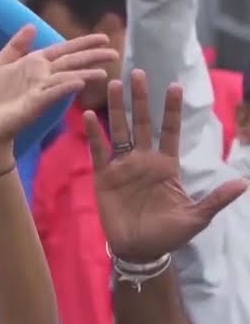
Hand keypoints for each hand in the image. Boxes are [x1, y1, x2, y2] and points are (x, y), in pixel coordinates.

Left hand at [0, 26, 116, 153]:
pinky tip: (78, 83)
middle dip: (92, 57)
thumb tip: (32, 26)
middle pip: (71, 63)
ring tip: (103, 72)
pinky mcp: (33, 105)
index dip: (82, 44)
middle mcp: (41, 77)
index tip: (104, 38)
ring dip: (84, 74)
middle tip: (115, 54)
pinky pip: (51, 94)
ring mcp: (39, 91)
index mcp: (34, 64)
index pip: (63, 50)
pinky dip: (64, 88)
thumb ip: (15, 46)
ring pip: (66, 79)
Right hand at [86, 70, 246, 262]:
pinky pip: (99, 151)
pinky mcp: (104, 177)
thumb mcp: (196, 217)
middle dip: (140, 99)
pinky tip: (90, 116)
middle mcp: (143, 160)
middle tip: (138, 73)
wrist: (139, 250)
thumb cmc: (168, 234)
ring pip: (119, 131)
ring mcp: (122, 167)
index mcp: (167, 166)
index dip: (172, 110)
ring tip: (114, 85)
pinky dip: (94, 134)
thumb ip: (215, 199)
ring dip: (117, 109)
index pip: (170, 131)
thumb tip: (244, 183)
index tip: (175, 86)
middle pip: (142, 123)